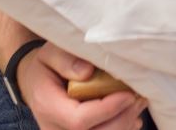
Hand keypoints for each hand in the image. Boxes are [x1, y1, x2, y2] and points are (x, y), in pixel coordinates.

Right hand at [18, 42, 147, 129]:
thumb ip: (65, 60)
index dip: (107, 110)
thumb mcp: (49, 53)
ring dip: (125, 124)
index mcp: (47, 106)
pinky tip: (130, 114)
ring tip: (139, 102)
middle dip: (122, 119)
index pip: (79, 120)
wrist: (35, 82)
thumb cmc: (46, 65)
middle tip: (140, 98)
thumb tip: (87, 71)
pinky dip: (121, 128)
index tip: (128, 94)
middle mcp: (54, 128)